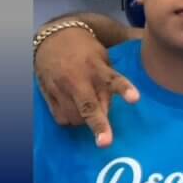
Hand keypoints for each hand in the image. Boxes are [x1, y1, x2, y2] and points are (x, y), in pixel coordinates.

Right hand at [35, 27, 138, 147]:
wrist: (52, 39)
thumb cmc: (86, 52)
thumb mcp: (103, 58)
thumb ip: (109, 81)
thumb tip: (109, 110)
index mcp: (96, 67)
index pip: (113, 79)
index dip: (124, 89)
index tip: (135, 99)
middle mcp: (77, 79)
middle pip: (89, 106)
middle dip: (98, 126)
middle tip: (105, 143)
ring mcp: (60, 89)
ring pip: (75, 117)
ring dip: (86, 121)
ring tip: (90, 111)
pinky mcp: (47, 95)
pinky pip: (61, 118)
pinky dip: (71, 119)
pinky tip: (74, 110)